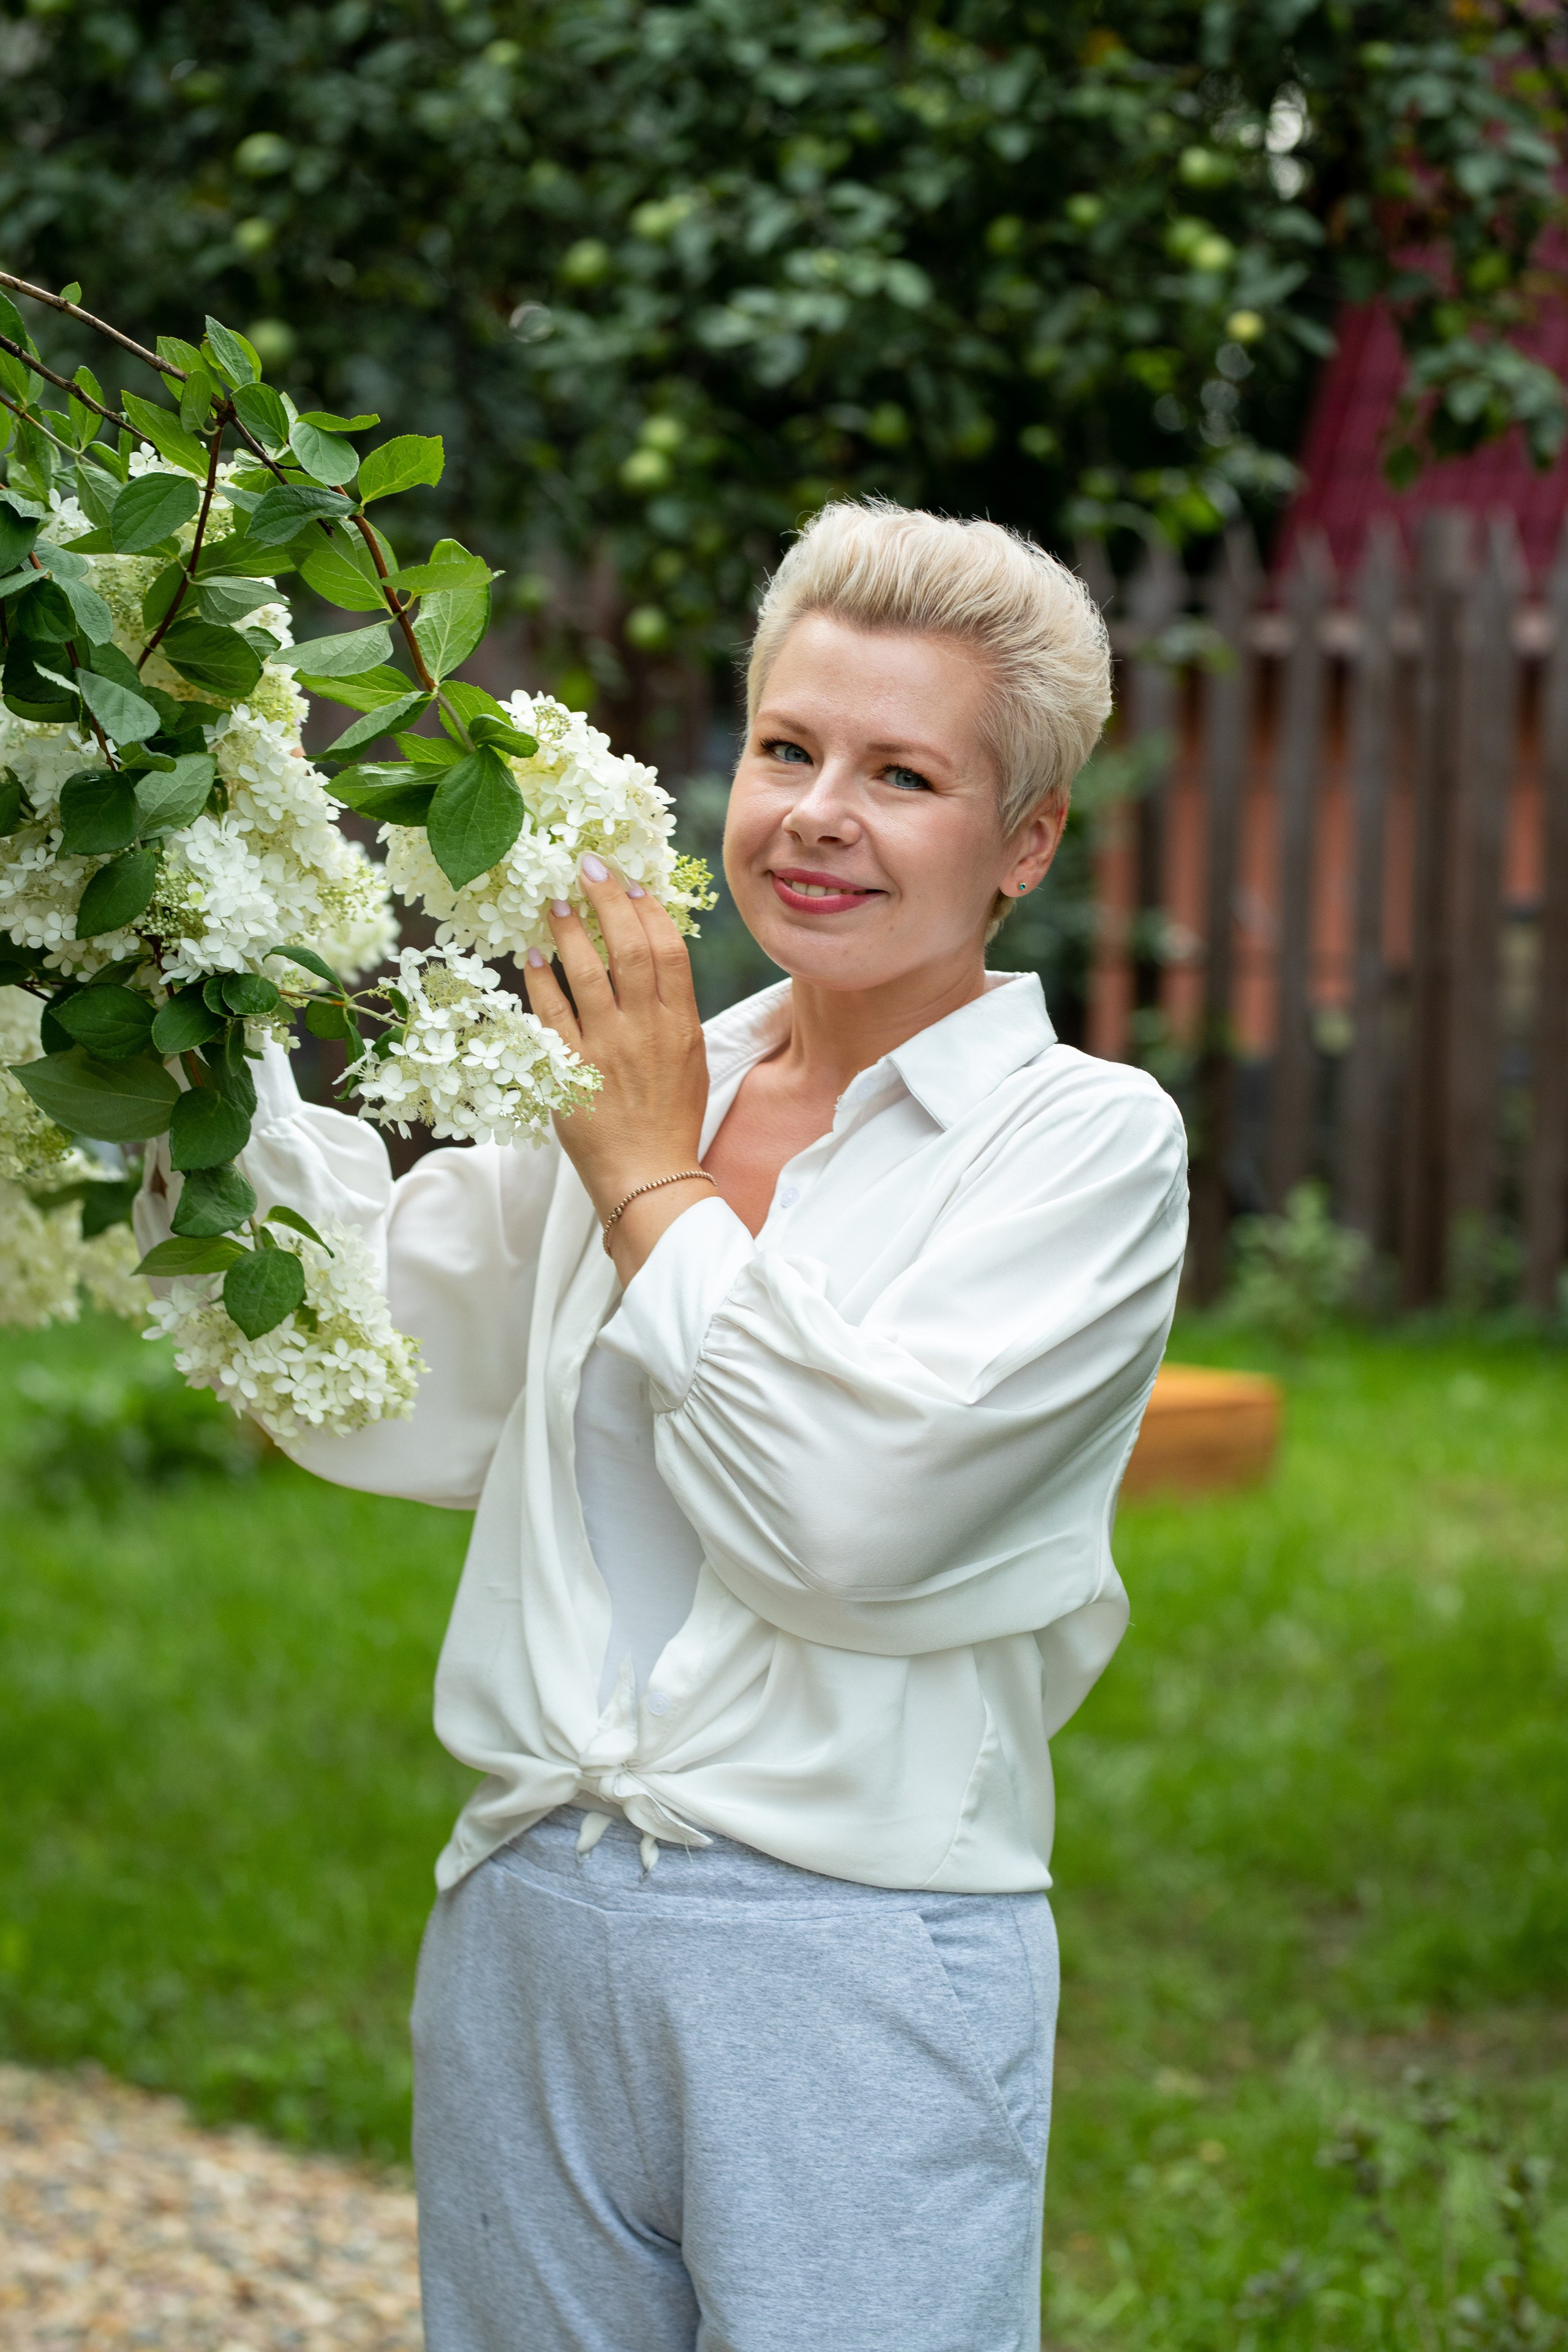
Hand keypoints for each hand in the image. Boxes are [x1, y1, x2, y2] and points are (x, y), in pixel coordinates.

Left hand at [522, 854, 710, 1279]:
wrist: (650, 1177)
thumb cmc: (670, 1120)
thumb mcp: (689, 1059)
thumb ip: (671, 1012)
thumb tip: (653, 963)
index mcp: (679, 1024)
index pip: (668, 951)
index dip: (648, 910)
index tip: (630, 882)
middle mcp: (645, 1030)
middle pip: (630, 948)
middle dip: (608, 900)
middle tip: (588, 865)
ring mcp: (607, 1049)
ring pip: (588, 974)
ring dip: (570, 931)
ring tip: (554, 902)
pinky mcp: (572, 1072)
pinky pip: (551, 1015)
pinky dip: (540, 980)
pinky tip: (531, 955)